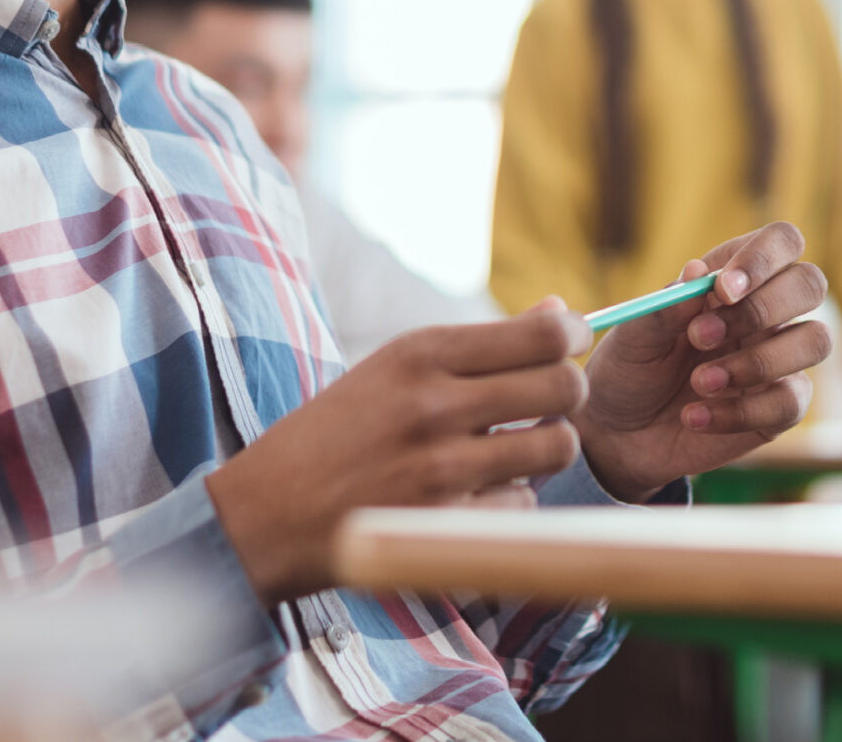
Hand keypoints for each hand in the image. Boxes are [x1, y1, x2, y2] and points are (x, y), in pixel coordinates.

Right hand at [205, 305, 590, 603]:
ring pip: (557, 447)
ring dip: (547, 448)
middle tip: (550, 401)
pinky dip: (511, 499)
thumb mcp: (395, 368)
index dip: (574, 338)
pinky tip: (477, 492)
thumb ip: (482, 344)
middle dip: (569, 393)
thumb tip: (562, 315)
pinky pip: (524, 504)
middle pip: (564, 387)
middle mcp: (434, 405)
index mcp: (420, 353)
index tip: (571, 345)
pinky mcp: (444, 526)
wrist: (267, 512)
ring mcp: (441, 469)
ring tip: (518, 447)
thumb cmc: (339, 432)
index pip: (543, 336)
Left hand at [574, 222, 831, 501]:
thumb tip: (697, 271)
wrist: (620, 436)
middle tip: (700, 337)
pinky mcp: (779, 409)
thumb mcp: (632, 338)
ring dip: (758, 362)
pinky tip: (695, 417)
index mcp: (733, 278)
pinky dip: (740, 412)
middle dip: (763, 308)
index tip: (723, 290)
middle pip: (810, 284)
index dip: (763, 258)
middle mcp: (765, 313)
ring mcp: (778, 360)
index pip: (781, 241)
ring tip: (698, 382)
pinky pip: (791, 402)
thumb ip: (665, 308)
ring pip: (816, 341)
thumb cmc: (629, 371)